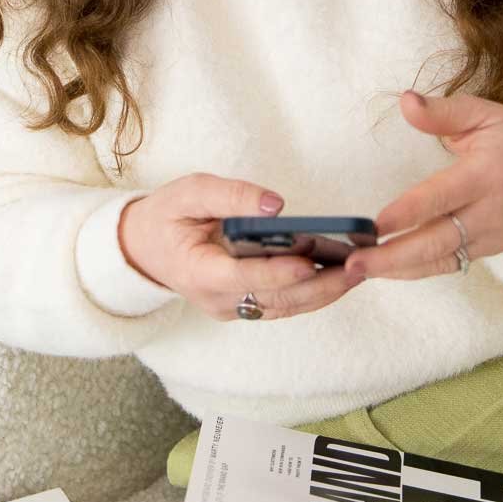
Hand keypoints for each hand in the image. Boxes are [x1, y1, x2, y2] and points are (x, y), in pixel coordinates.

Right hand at [118, 176, 360, 321]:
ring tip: (358, 271)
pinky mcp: (243, 307)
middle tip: (356, 268)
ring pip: (283, 308)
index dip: (279, 272)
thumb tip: (276, 205)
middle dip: (317, 287)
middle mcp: (217, 300)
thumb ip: (230, 196)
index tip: (311, 261)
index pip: (244, 278)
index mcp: (198, 272)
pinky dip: (310, 293)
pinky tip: (338, 275)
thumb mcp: (189, 192)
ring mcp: (231, 309)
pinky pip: (281, 305)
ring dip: (322, 293)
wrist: (143, 248)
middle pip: (274, 300)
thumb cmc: (167, 216)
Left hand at [343, 91, 502, 286]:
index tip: (375, 224)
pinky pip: (449, 265)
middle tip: (353, 262)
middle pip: (437, 241)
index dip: (408, 213)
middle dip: (393, 256)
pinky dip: (416, 271)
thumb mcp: (485, 115)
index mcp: (485, 174)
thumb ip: (443, 112)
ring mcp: (490, 237)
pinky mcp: (489, 251)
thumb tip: (406, 101)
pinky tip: (386, 271)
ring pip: (440, 260)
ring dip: (398, 270)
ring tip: (359, 271)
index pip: (441, 197)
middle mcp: (488, 212)